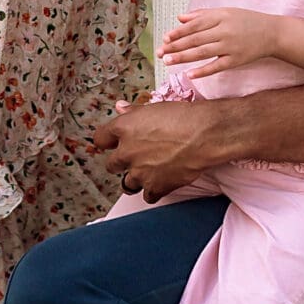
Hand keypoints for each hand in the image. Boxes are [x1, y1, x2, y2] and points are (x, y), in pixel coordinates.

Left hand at [94, 97, 219, 201]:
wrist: (203, 135)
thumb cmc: (183, 117)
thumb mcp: (155, 108)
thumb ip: (133, 112)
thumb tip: (121, 107)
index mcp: (123, 128)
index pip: (100, 138)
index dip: (107, 140)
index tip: (113, 142)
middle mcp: (127, 152)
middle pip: (112, 165)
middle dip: (122, 162)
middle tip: (135, 158)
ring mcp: (139, 173)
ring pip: (127, 184)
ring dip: (135, 179)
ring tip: (147, 173)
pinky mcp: (155, 187)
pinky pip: (147, 196)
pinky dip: (153, 191)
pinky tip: (161, 182)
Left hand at [158, 8, 277, 78]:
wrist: (272, 33)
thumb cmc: (246, 21)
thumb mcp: (226, 12)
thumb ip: (202, 14)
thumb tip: (180, 17)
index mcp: (220, 16)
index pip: (194, 25)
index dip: (178, 32)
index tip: (165, 38)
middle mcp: (224, 30)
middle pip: (195, 39)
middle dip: (176, 46)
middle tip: (160, 52)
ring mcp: (230, 46)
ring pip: (202, 52)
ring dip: (183, 58)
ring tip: (168, 61)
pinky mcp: (236, 60)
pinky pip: (217, 66)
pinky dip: (203, 71)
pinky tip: (190, 75)